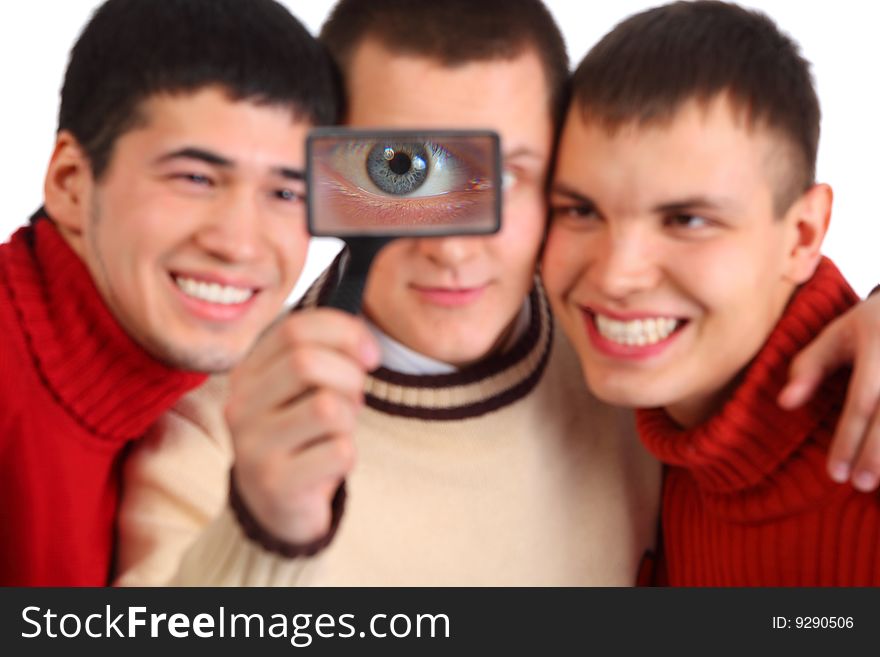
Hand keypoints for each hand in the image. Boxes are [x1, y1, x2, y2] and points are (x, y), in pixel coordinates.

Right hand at [226, 308, 379, 543]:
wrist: (274, 506)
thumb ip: (324, 354)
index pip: (294, 329)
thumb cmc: (300, 435)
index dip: (345, 333)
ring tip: (339, 432)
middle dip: (349, 376)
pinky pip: (339, 452)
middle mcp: (241, 405)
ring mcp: (254, 446)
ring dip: (349, 419)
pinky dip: (347, 455)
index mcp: (248, 372)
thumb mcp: (303, 389)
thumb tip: (365, 345)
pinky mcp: (276, 483)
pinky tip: (330, 464)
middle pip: (306, 362)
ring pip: (327, 407)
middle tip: (355, 399)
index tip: (371, 355)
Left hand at [778, 292, 879, 490]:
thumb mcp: (835, 336)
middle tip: (859, 484)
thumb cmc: (868, 327)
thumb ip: (808, 367)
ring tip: (879, 485)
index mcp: (879, 347)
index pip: (863, 403)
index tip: (835, 474)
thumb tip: (784, 404)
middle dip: (877, 455)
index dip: (849, 440)